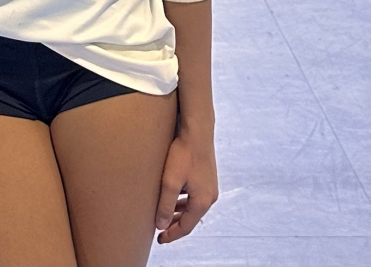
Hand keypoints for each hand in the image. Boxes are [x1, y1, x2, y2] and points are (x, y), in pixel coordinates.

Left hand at [155, 127, 217, 242]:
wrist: (197, 131)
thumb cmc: (183, 154)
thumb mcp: (170, 181)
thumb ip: (165, 205)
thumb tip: (161, 225)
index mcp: (202, 201)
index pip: (186, 226)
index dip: (172, 234)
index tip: (160, 240)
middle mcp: (210, 196)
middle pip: (191, 218)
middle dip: (175, 225)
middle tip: (161, 231)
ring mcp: (210, 186)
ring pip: (193, 207)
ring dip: (180, 213)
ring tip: (165, 216)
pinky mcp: (207, 177)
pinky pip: (195, 197)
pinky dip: (184, 202)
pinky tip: (175, 198)